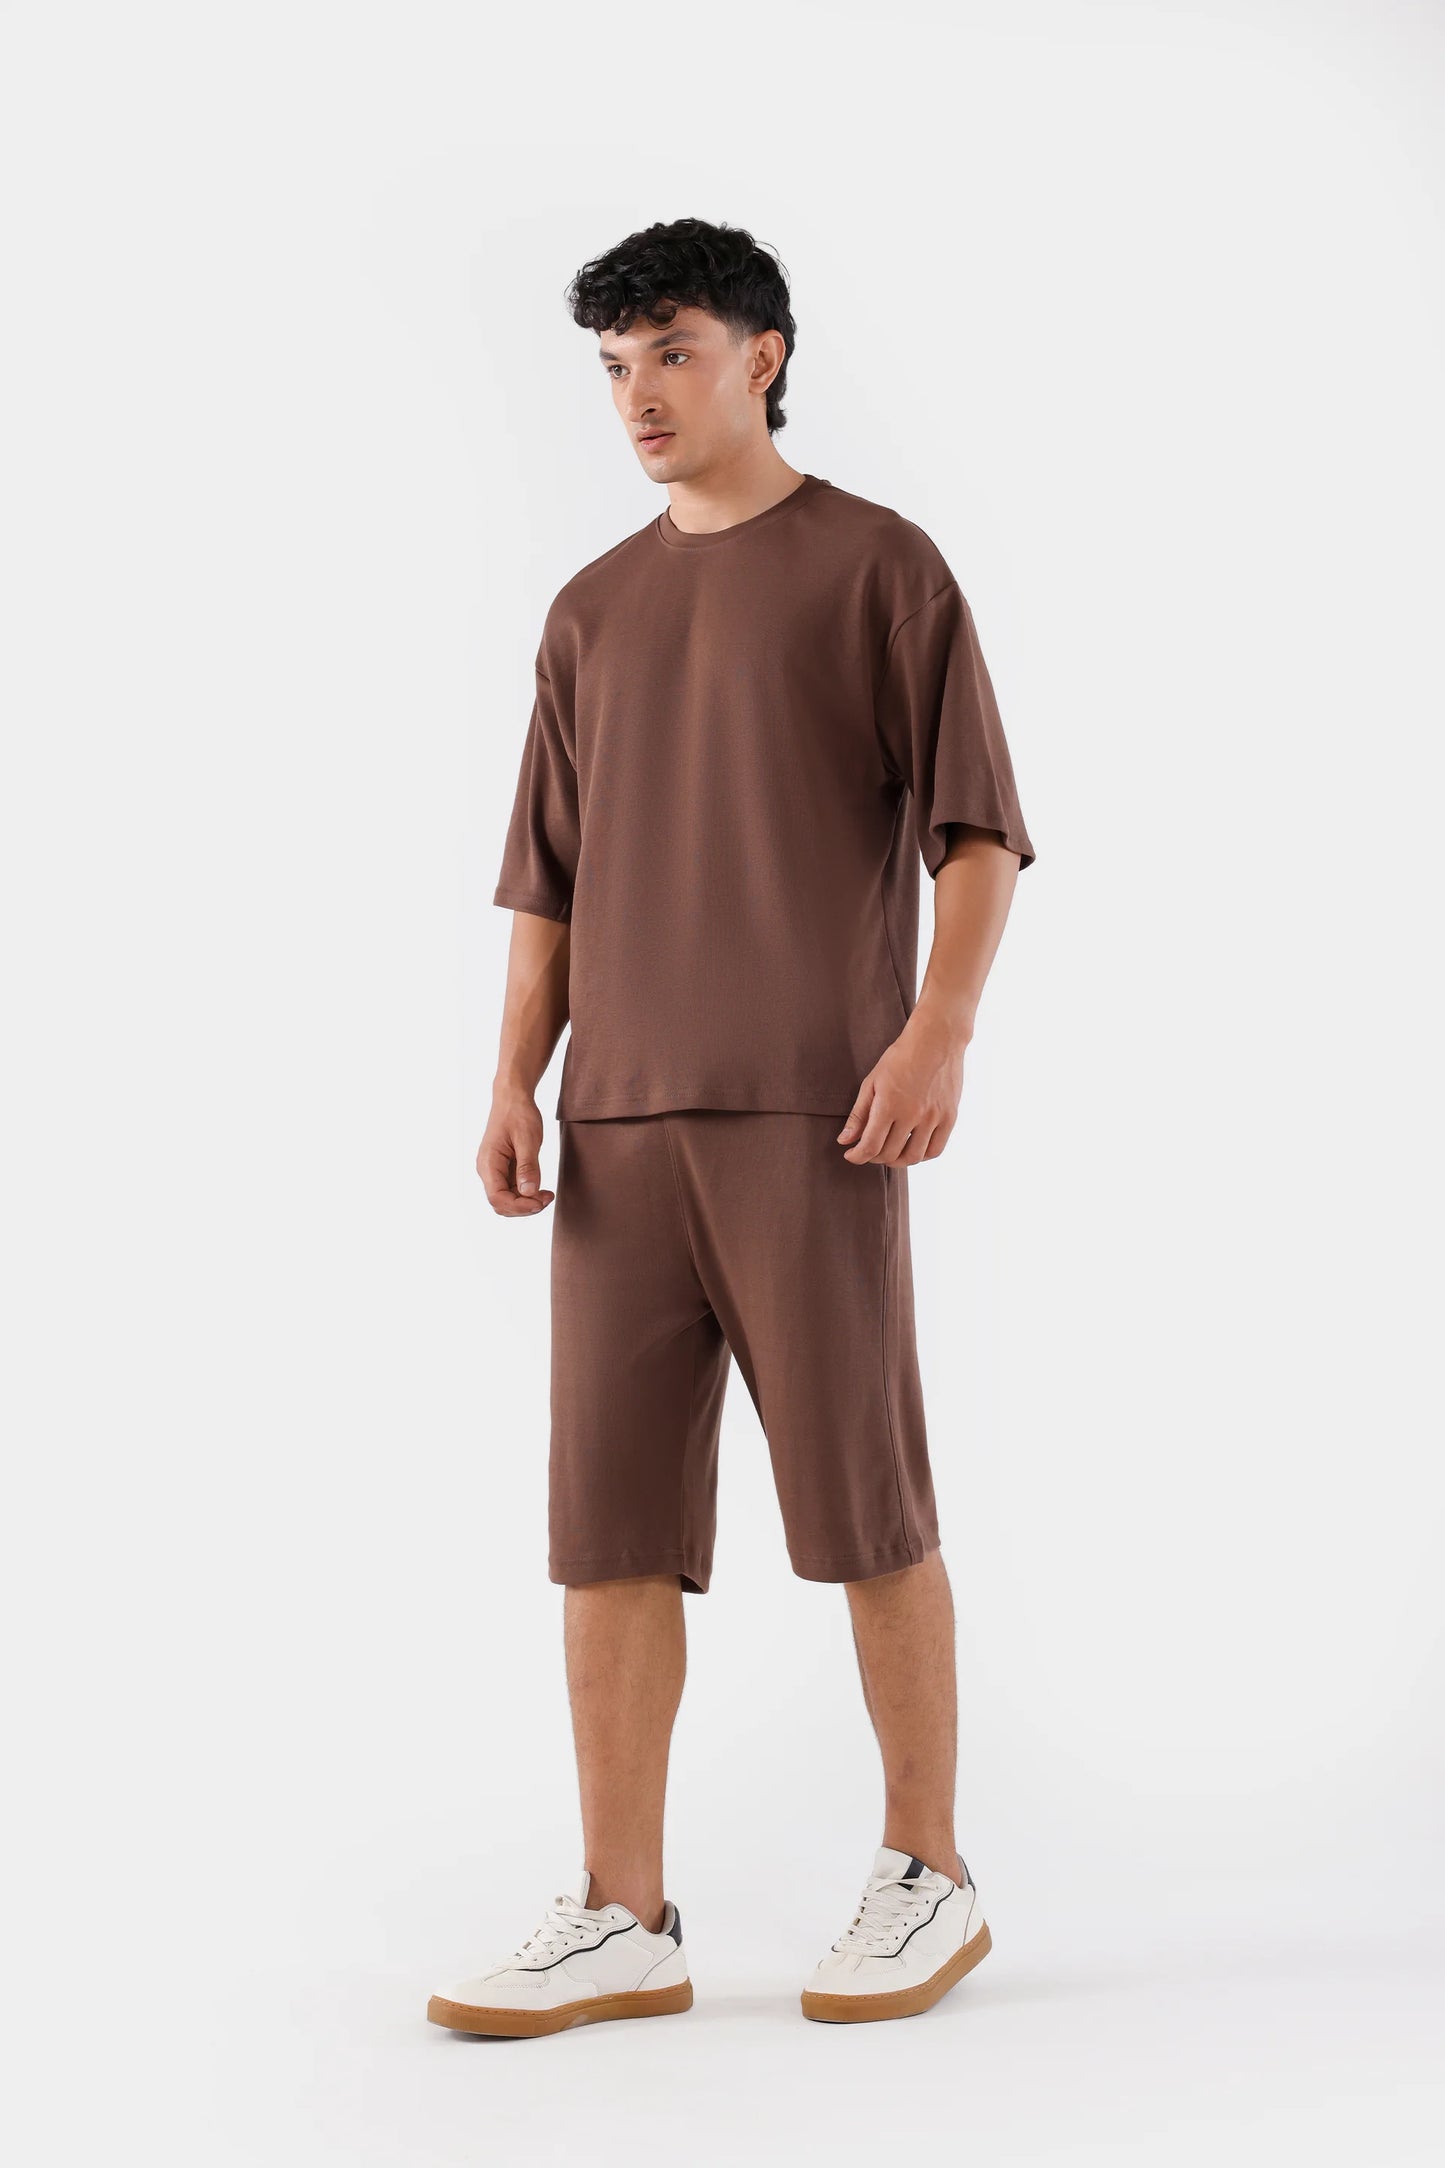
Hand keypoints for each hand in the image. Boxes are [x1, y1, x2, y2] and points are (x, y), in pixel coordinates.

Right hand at [477, 1088, 555, 1215]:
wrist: (512, 1097)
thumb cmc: (518, 1114)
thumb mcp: (527, 1139)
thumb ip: (528, 1166)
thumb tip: (529, 1192)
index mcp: (488, 1163)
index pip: (498, 1198)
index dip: (520, 1206)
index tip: (541, 1201)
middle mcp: (487, 1170)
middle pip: (501, 1204)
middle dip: (524, 1207)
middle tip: (548, 1197)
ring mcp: (494, 1171)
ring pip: (507, 1199)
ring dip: (526, 1202)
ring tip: (547, 1194)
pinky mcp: (503, 1169)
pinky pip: (512, 1189)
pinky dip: (526, 1194)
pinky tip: (541, 1189)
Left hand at [837, 1006, 966, 1165]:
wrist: (936, 1040)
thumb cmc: (900, 1058)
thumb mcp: (872, 1082)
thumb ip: (858, 1114)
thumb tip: (845, 1141)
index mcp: (889, 1104)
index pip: (870, 1146)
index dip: (857, 1156)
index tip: (851, 1155)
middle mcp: (912, 1114)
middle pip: (890, 1154)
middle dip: (873, 1158)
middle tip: (869, 1150)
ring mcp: (933, 1117)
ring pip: (913, 1157)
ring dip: (896, 1161)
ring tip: (889, 1152)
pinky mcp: (949, 1117)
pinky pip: (935, 1150)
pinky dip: (921, 1156)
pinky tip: (911, 1148)